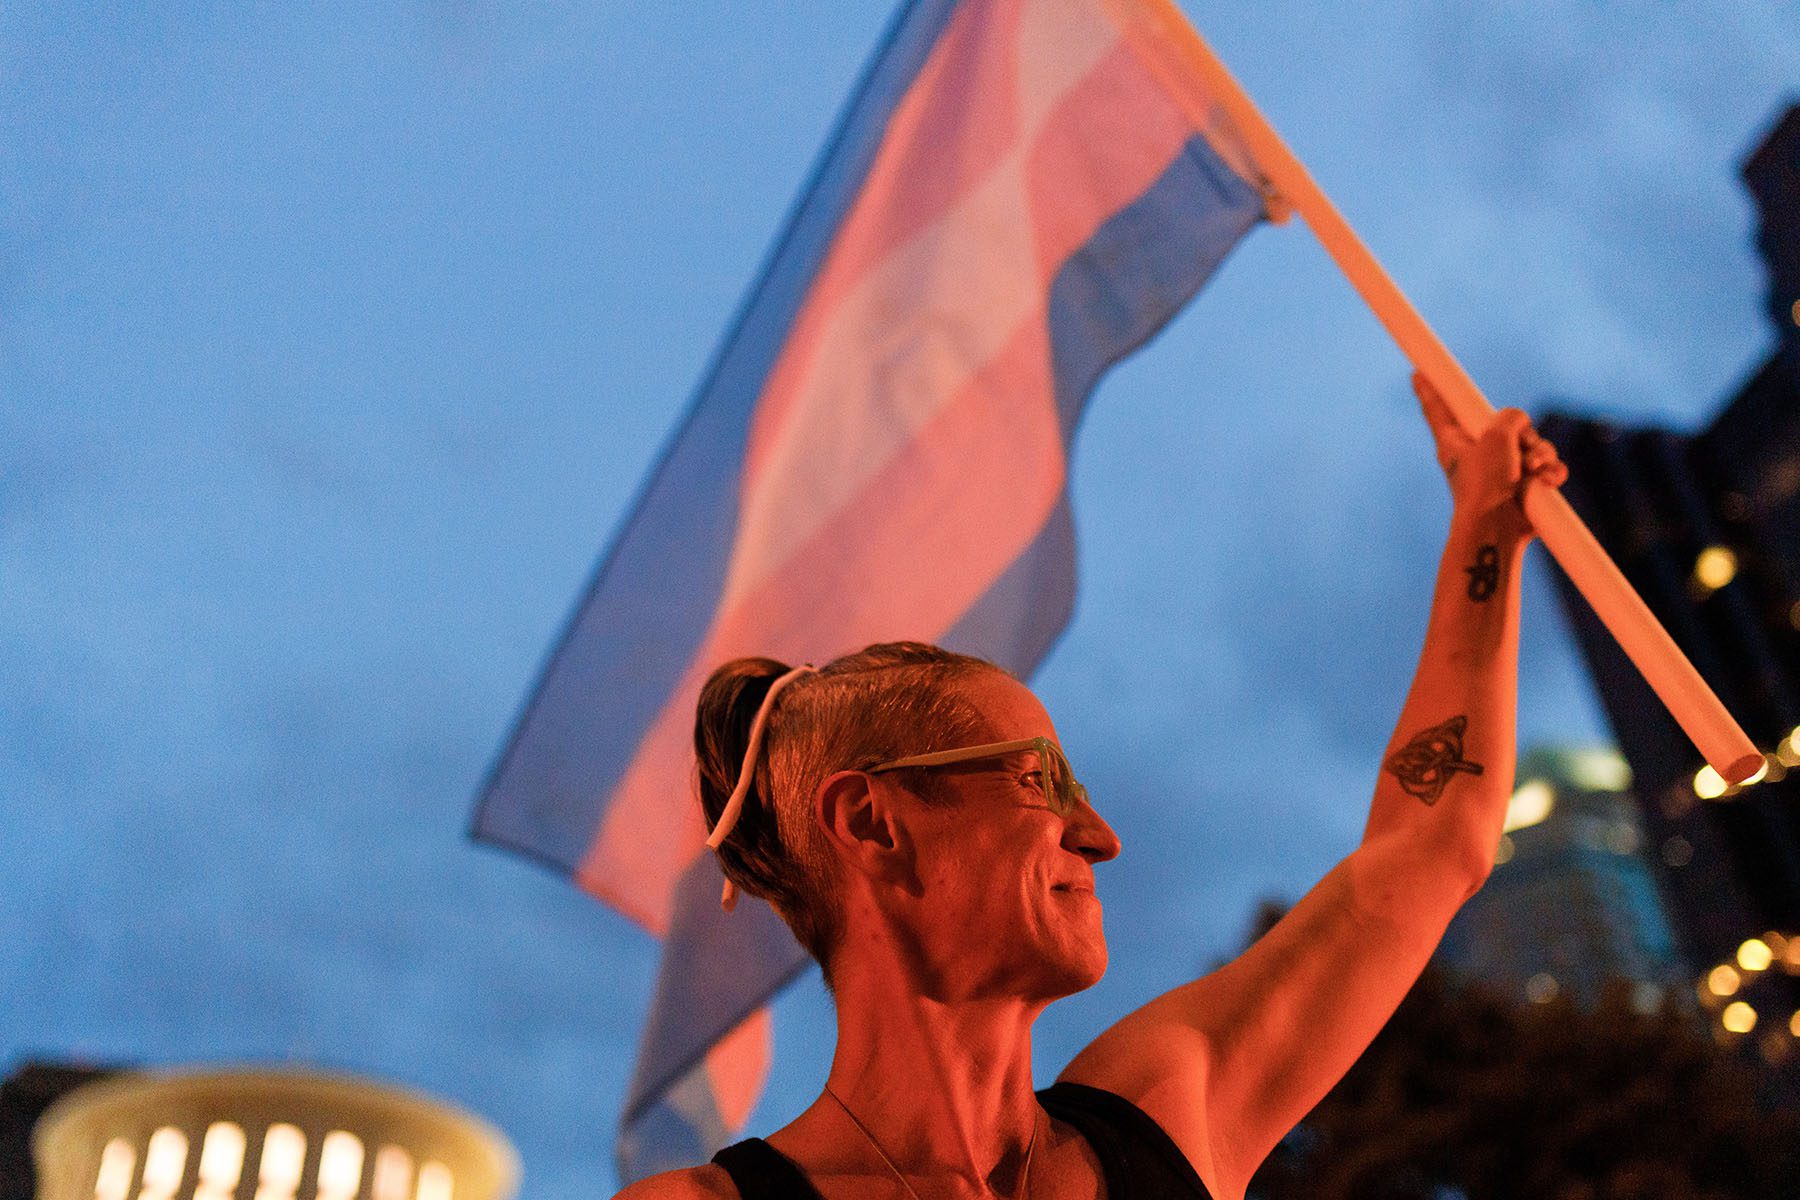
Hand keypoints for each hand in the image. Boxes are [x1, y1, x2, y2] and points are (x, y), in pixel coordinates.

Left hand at [1412, 372, 1566, 542]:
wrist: (1496, 529)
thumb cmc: (1486, 482)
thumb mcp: (1496, 435)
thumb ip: (1510, 417)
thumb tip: (1520, 425)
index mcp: (1454, 440)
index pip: (1438, 409)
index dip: (1429, 391)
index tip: (1415, 374)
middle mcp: (1476, 453)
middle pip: (1507, 424)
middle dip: (1524, 433)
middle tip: (1521, 447)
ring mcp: (1502, 470)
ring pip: (1534, 445)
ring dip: (1541, 454)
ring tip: (1534, 469)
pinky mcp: (1524, 486)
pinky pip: (1546, 467)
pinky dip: (1550, 472)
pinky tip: (1547, 482)